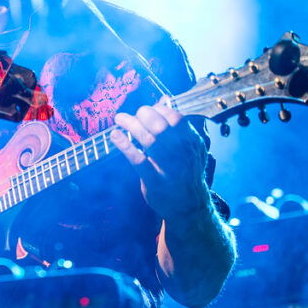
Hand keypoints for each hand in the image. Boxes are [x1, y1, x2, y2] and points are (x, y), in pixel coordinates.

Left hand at [110, 96, 210, 219]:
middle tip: (130, 115)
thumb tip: (161, 101)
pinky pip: (137, 160)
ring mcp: (169, 169)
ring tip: (119, 119)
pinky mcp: (154, 181)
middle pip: (160, 126)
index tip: (146, 110)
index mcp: (192, 143)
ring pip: (148, 140)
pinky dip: (124, 144)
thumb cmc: (186, 172)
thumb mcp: (190, 149)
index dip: (157, 109)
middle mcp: (183, 154)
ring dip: (130, 125)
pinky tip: (115, 135)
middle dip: (142, 114)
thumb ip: (177, 128)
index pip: (176, 117)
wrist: (190, 206)